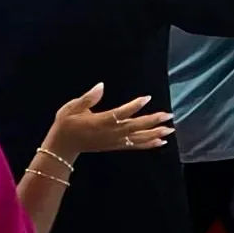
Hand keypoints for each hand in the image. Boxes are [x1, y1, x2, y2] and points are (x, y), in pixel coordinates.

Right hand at [46, 83, 172, 157]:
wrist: (63, 146)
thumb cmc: (66, 123)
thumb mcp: (71, 107)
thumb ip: (88, 98)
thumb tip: (101, 86)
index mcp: (100, 121)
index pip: (121, 113)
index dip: (134, 106)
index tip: (147, 98)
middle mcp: (110, 132)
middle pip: (135, 126)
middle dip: (152, 121)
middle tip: (169, 115)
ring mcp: (114, 141)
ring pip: (138, 138)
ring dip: (155, 133)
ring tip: (170, 129)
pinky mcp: (116, 146)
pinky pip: (135, 146)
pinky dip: (149, 144)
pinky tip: (160, 141)